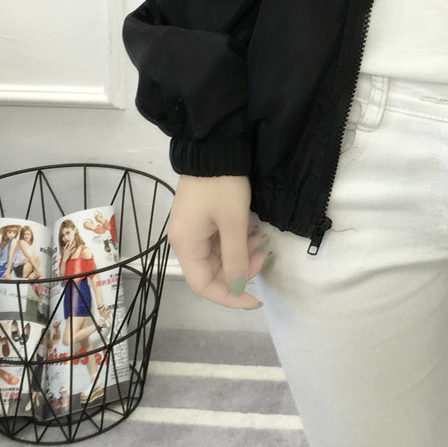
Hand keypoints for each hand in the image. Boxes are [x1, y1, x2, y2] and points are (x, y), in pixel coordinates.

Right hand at [167, 175, 269, 309]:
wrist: (214, 147)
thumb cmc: (222, 186)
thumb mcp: (233, 222)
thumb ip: (235, 258)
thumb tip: (235, 287)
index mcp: (186, 245)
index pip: (203, 285)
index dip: (228, 296)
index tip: (254, 299)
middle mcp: (184, 240)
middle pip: (211, 270)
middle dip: (239, 269)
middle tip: (264, 255)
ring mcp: (191, 228)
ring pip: (217, 254)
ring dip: (240, 253)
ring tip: (260, 239)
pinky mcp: (200, 217)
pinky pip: (217, 239)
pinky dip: (235, 240)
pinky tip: (251, 230)